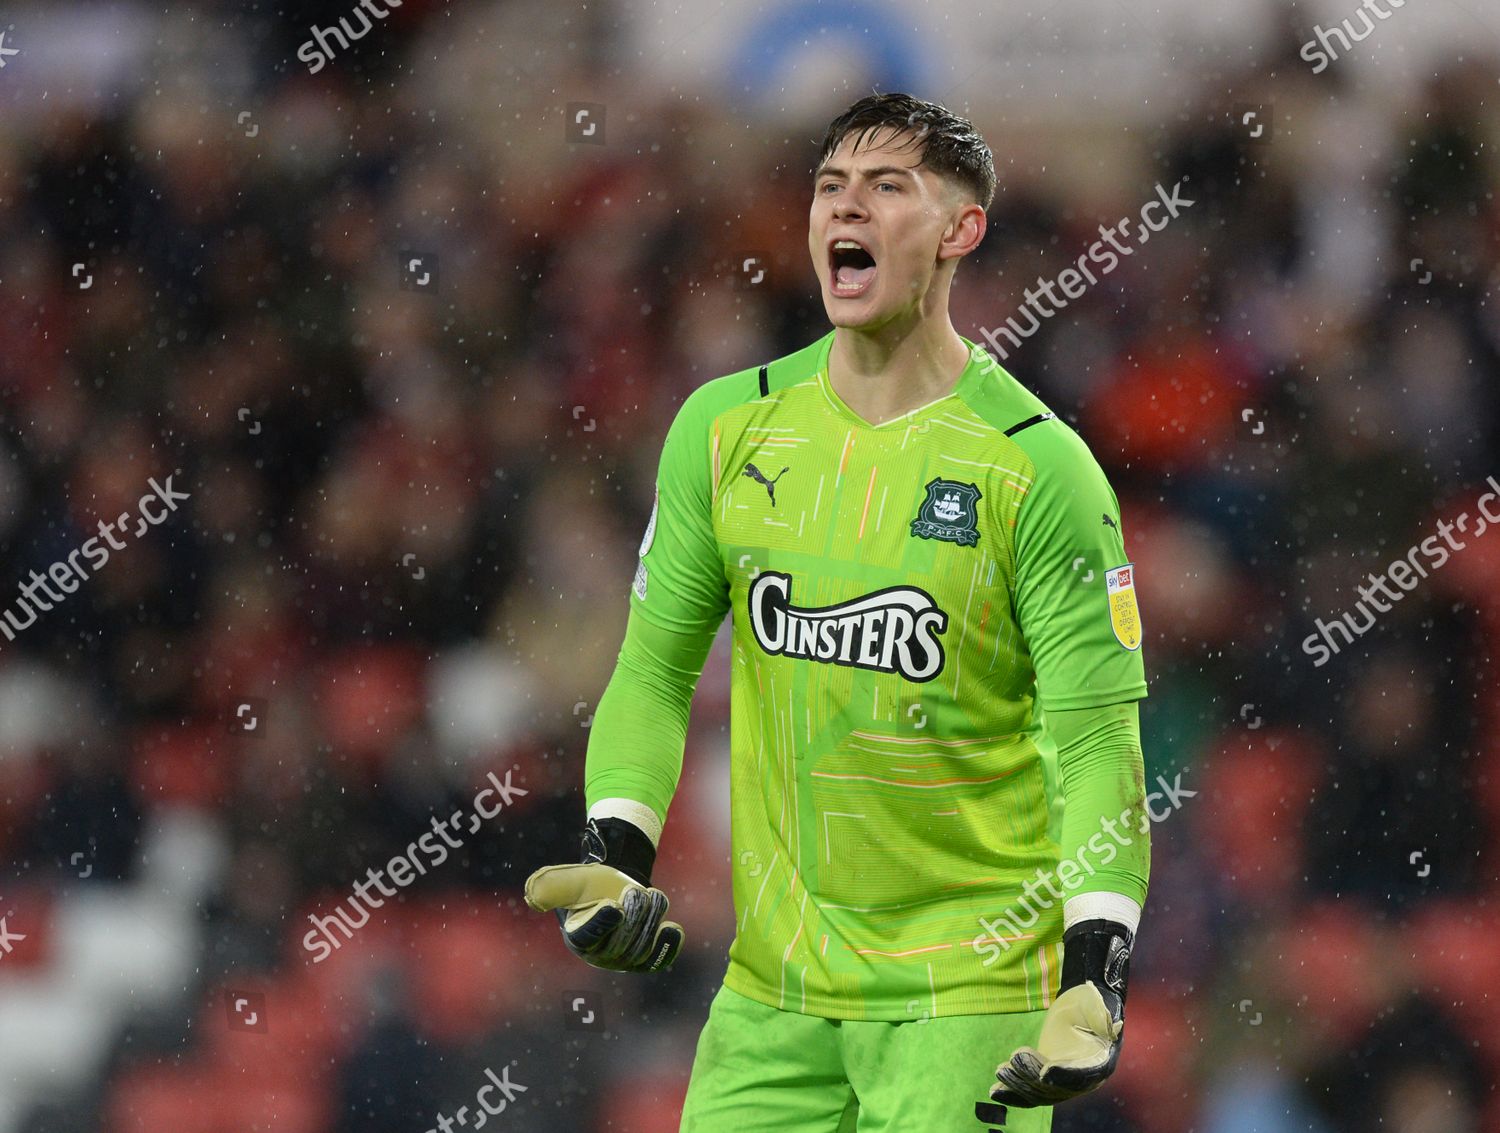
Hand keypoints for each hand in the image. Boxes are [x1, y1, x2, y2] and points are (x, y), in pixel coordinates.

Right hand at [524, 817, 683, 972]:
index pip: (590, 936)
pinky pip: (657, 958)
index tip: (614, 905)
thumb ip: (551, 887)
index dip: (603, 922)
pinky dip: (666, 945)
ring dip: (652, 913)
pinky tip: (672, 928)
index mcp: (577, 937)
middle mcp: (599, 955)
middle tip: (634, 888)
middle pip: (624, 939)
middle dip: (635, 909)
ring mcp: (624, 959)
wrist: (616, 886)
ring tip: (649, 894)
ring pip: (644, 943)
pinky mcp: (644, 958)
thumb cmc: (589, 884)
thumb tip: (532, 898)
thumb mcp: (570, 880)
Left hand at [991, 919, 1130, 1106]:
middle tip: (1013, 1061)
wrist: (1082, 1006)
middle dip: (1033, 1078)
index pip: (1083, 1075)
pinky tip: (996, 1092)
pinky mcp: (1047, 1078)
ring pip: (1041, 1093)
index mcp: (1099, 1061)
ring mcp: (1064, 1082)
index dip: (1064, 1075)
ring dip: (1020, 1085)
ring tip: (1001, 1071)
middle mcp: (1084, 1079)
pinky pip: (1031, 1092)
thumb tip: (1107, 1024)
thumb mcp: (1095, 1003)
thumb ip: (1099, 1013)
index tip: (1045, 1071)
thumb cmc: (1091, 1001)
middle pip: (1057, 1088)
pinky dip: (1014, 1094)